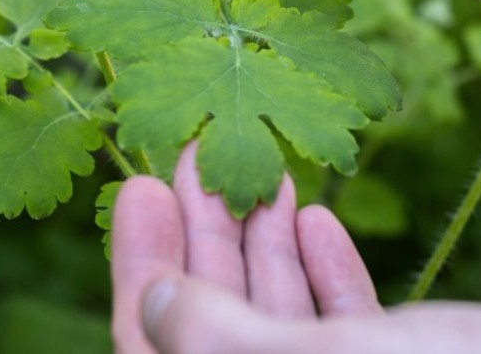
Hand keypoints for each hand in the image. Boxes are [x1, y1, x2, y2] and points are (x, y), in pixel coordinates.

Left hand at [111, 144, 480, 353]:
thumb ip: (226, 338)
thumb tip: (153, 302)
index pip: (158, 348)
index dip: (139, 268)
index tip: (138, 183)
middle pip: (215, 323)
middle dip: (207, 232)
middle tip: (199, 146)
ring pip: (279, 319)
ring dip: (267, 240)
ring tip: (267, 167)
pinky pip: (343, 330)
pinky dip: (327, 273)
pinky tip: (319, 216)